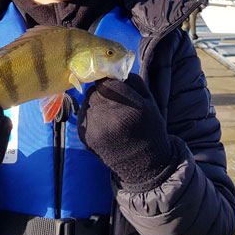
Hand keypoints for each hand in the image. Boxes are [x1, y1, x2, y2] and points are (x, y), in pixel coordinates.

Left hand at [77, 74, 176, 189]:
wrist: (145, 165)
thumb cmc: (150, 129)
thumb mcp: (150, 102)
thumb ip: (132, 81)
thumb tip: (113, 69)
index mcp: (128, 107)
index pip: (107, 81)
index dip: (111, 81)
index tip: (116, 86)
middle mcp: (109, 118)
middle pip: (94, 91)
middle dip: (103, 93)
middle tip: (115, 103)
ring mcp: (95, 129)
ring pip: (87, 103)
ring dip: (96, 105)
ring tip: (111, 117)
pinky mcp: (85, 138)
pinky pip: (83, 116)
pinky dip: (91, 117)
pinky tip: (104, 126)